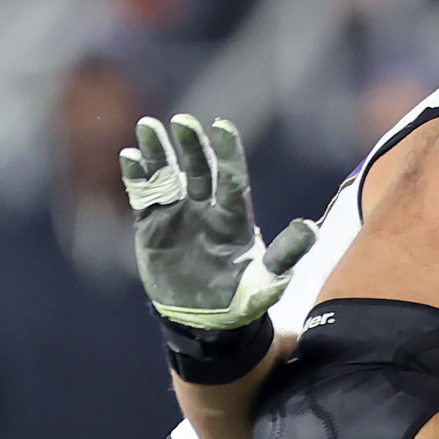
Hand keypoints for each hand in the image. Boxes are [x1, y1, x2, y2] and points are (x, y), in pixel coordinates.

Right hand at [122, 114, 316, 330]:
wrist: (203, 318)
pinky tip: (129, 158)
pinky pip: (144, 197)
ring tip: (146, 127)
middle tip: (181, 121)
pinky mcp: (152, 227)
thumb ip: (286, 254)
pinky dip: (136, 177)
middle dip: (190, 144)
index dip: (226, 152)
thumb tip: (309, 226)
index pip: (230, 176)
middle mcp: (205, 207)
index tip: (220, 127)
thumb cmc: (241, 298)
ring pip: (167, 175)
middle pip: (197, 168)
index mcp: (233, 215)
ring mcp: (177, 215)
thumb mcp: (268, 280)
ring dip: (157, 152)